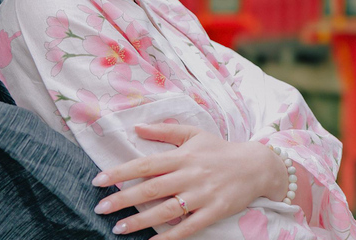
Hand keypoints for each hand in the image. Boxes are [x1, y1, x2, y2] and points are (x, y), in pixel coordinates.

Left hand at [91, 124, 287, 238]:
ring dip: (140, 221)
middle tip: (100, 207)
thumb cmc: (219, 149)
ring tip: (118, 228)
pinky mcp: (215, 212)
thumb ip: (163, 131)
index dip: (120, 172)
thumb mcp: (193, 133)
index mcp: (181, 156)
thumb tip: (135, 127)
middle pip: (151, 189)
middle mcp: (189, 175)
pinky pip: (189, 227)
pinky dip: (170, 236)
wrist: (257, 165)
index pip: (145, 164)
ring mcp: (202, 195)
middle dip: (123, 199)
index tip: (98, 179)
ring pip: (166, 210)